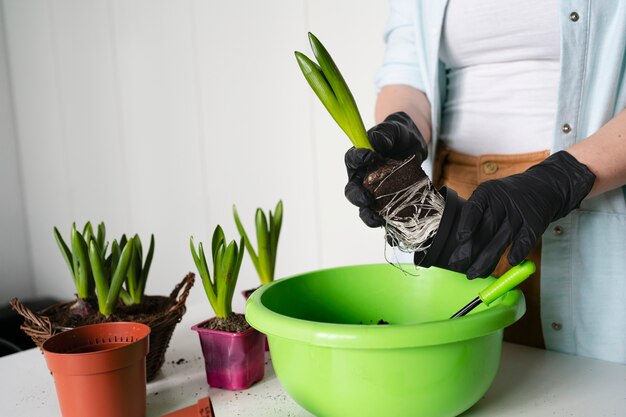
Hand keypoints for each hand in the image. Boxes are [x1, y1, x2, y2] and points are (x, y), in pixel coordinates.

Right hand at [344, 112, 427, 226]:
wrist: (412, 145)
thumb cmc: (398, 134)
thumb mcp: (395, 128)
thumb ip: (385, 133)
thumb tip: (377, 142)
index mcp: (358, 157)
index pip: (351, 159)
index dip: (356, 159)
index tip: (367, 156)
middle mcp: (361, 177)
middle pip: (352, 190)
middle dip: (358, 197)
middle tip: (367, 199)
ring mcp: (373, 191)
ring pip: (364, 207)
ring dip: (369, 215)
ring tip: (378, 220)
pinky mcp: (386, 201)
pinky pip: (382, 214)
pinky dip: (386, 223)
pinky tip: (392, 227)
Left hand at [448, 151, 595, 278]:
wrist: (541, 188)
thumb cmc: (505, 199)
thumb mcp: (488, 197)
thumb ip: (475, 215)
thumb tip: (459, 245)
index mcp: (487, 193)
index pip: (475, 208)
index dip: (467, 223)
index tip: (460, 239)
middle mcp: (503, 202)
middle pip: (486, 228)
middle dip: (470, 250)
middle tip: (457, 266)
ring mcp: (520, 213)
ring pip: (502, 239)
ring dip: (487, 259)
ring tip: (473, 273)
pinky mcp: (534, 224)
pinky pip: (525, 241)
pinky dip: (517, 252)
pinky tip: (508, 263)